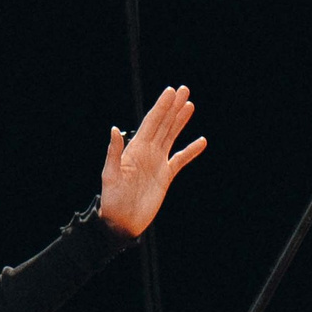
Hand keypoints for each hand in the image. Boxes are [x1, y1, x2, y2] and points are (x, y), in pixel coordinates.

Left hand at [100, 85, 206, 239]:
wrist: (122, 222)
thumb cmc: (112, 199)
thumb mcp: (110, 174)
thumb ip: (114, 152)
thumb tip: (115, 129)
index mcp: (135, 148)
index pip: (151, 122)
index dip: (161, 106)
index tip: (171, 91)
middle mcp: (147, 151)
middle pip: (163, 124)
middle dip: (173, 107)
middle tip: (184, 90)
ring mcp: (157, 163)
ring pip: (171, 136)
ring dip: (180, 121)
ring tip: (190, 105)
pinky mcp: (165, 176)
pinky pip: (180, 160)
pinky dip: (190, 151)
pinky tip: (201, 141)